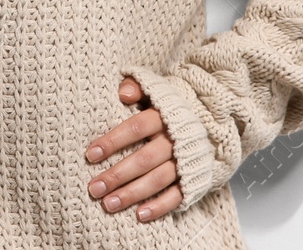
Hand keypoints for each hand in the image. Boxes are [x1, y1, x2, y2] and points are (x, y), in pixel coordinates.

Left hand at [82, 74, 183, 221]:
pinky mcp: (194, 178)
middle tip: (94, 188)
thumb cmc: (170, 105)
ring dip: (133, 194)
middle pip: (144, 159)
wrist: (212, 118)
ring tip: (109, 204)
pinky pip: (177, 195)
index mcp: (163, 116)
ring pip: (158, 180)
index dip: (113, 141)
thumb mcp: (155, 89)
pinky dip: (160, 206)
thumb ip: (137, 87)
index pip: (135, 128)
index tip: (90, 155)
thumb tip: (122, 93)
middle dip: (117, 175)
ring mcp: (185, 161)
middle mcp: (175, 140)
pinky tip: (140, 215)